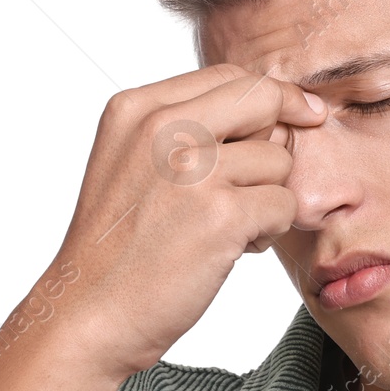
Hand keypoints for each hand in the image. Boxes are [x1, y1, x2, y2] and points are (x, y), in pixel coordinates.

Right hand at [40, 63, 325, 382]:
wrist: (88, 313)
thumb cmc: (117, 250)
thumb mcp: (130, 163)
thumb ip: (183, 130)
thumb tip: (270, 113)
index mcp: (137, 109)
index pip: (228, 77)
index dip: (272, 97)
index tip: (301, 113)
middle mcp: (162, 128)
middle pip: (263, 99)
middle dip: (281, 138)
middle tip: (265, 179)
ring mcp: (192, 168)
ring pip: (278, 160)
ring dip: (267, 198)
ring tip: (227, 228)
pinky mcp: (221, 213)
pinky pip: (284, 205)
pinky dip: (268, 232)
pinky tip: (233, 249)